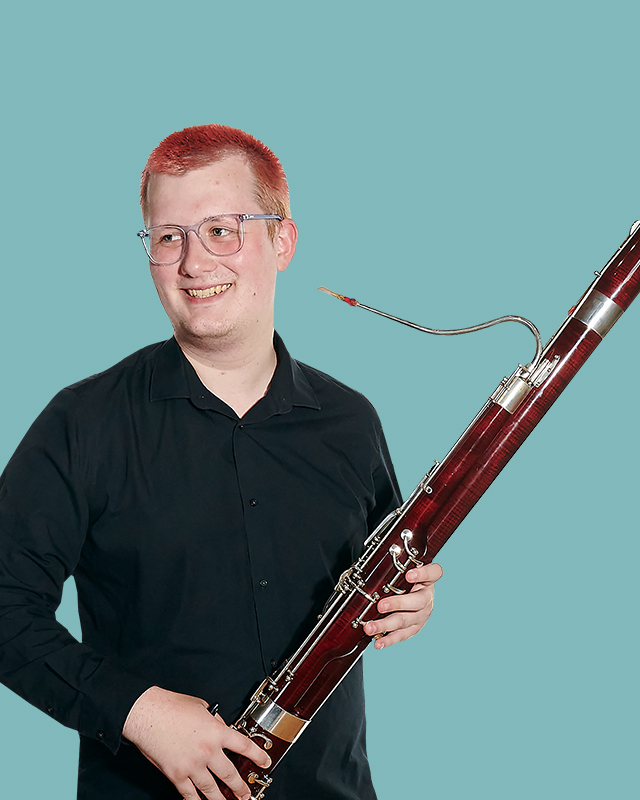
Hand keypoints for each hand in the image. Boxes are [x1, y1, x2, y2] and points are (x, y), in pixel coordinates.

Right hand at [122, 686, 270, 799]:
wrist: (147, 713)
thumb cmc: (172, 706)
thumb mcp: (203, 707)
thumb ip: (216, 721)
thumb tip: (222, 728)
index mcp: (216, 731)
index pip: (244, 746)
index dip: (258, 756)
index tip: (265, 762)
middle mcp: (207, 751)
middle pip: (230, 775)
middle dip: (241, 788)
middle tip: (247, 795)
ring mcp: (192, 765)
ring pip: (212, 790)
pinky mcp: (176, 775)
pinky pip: (189, 794)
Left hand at [364, 562, 442, 648]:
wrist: (413, 594)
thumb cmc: (403, 579)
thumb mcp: (401, 569)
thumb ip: (394, 566)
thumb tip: (370, 563)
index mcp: (427, 579)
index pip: (434, 572)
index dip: (423, 573)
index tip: (409, 574)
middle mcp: (427, 597)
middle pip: (418, 602)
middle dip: (397, 604)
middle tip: (380, 605)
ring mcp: (422, 614)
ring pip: (407, 620)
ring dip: (386, 625)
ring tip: (370, 627)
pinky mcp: (415, 627)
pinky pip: (403, 635)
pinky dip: (389, 639)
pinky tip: (378, 642)